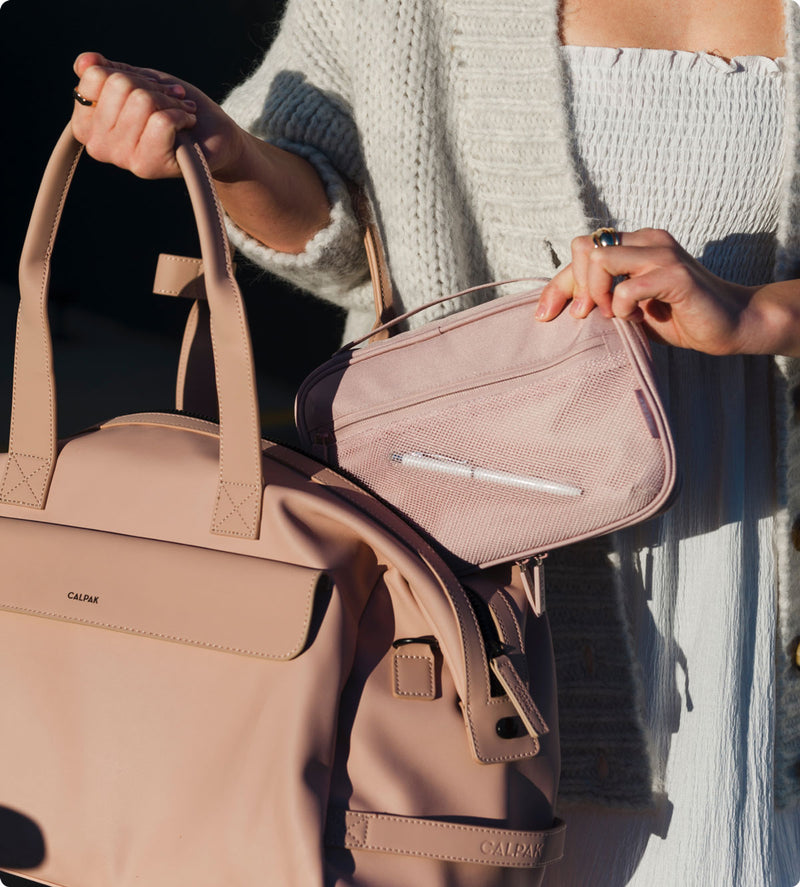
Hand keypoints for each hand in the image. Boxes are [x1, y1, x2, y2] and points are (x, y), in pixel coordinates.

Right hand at [71, 52, 244, 179]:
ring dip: (171, 101)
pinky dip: (182, 115)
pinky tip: (187, 125)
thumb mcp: (140, 83)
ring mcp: (120, 158)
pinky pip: (161, 121)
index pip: (95, 76)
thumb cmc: (174, 109)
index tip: (150, 86)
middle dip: (153, 86)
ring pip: (141, 101)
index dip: (130, 74)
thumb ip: (109, 73)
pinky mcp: (145, 166)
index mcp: (88, 123)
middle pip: (120, 85)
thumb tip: (83, 62)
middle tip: (171, 100)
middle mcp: (97, 145)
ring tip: (181, 112)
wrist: (212, 138)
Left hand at [536, 228, 758, 355]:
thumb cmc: (677, 317)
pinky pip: (629, 286)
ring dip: (596, 293)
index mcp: (634, 244)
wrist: (729, 326)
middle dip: (574, 286)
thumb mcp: (626, 308)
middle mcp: (647, 240)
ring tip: (612, 315)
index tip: (545, 315)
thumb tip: (555, 307)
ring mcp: (662, 254)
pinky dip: (623, 307)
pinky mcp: (677, 275)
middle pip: (584, 247)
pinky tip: (634, 318)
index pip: (579, 250)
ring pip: (601, 258)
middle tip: (584, 316)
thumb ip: (598, 298)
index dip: (557, 284)